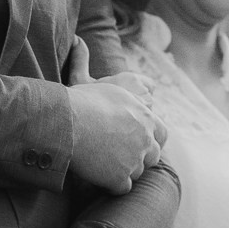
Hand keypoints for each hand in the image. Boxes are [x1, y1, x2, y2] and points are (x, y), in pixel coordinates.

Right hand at [65, 38, 166, 193]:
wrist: (67, 125)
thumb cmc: (76, 100)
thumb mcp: (85, 78)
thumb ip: (84, 61)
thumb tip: (75, 39)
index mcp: (144, 115)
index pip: (161, 131)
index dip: (149, 138)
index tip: (136, 141)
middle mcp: (146, 137)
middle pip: (152, 155)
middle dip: (139, 158)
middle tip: (119, 157)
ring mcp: (136, 160)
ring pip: (137, 172)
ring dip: (124, 172)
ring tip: (104, 165)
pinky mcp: (123, 179)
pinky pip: (122, 188)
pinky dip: (112, 186)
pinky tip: (99, 179)